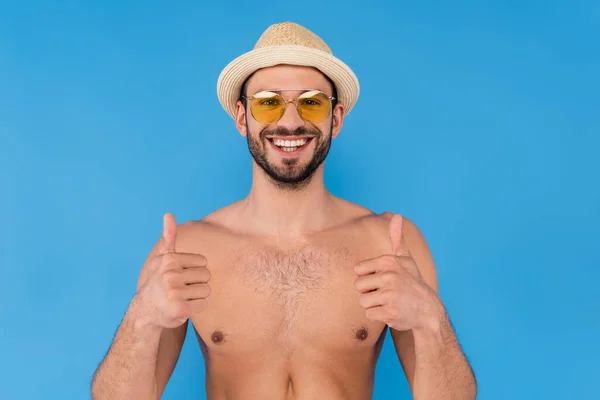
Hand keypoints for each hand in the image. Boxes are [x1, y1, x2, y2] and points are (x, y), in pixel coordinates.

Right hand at [135, 213, 210, 328]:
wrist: (146, 311)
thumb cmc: (158, 281)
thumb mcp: (162, 258)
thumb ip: (168, 237)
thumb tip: (169, 214)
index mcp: (169, 260)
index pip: (203, 262)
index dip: (194, 270)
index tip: (180, 275)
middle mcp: (171, 275)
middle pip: (206, 276)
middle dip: (197, 283)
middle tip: (181, 288)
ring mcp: (175, 293)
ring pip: (206, 290)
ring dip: (197, 296)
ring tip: (182, 297)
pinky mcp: (180, 309)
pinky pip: (203, 304)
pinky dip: (196, 308)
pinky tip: (182, 307)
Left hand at [354, 214, 439, 330]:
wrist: (428, 310)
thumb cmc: (412, 283)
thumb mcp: (405, 259)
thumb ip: (397, 238)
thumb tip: (396, 215)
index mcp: (388, 261)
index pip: (358, 271)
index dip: (368, 278)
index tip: (383, 280)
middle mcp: (389, 276)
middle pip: (358, 286)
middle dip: (369, 292)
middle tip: (386, 294)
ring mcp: (390, 294)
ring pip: (363, 301)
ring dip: (373, 305)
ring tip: (388, 302)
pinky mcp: (390, 312)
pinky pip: (369, 315)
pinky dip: (378, 316)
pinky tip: (391, 312)